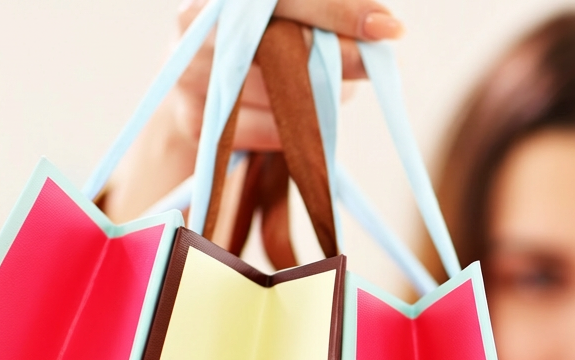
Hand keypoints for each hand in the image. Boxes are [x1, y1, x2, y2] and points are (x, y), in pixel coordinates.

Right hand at [106, 0, 403, 219]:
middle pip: (279, 43)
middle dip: (336, 58)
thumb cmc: (264, 49)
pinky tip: (288, 122)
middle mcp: (193, 21)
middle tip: (374, 64)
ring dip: (316, 99)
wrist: (209, 98)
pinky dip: (291, 131)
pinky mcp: (193, 122)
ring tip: (316, 92)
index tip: (387, 28)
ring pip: (278, 93)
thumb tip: (384, 32)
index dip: (336, 11)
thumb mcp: (294, 28)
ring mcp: (188, 73)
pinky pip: (266, 132)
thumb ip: (329, 25)